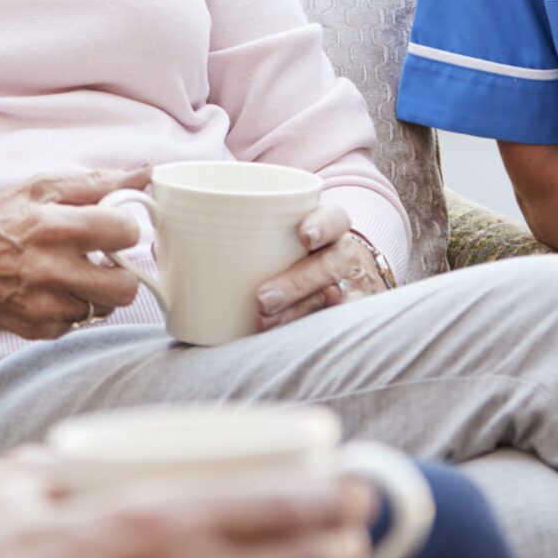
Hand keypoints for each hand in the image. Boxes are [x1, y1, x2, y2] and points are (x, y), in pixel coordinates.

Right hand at [0, 167, 153, 339]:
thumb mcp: (40, 189)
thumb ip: (96, 183)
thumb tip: (143, 174)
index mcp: (53, 227)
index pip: (126, 232)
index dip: (125, 229)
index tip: (113, 229)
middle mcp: (49, 270)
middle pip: (125, 287)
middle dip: (121, 272)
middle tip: (104, 261)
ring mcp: (42, 305)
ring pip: (103, 310)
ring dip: (96, 292)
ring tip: (74, 275)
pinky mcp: (33, 329)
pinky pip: (75, 326)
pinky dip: (70, 310)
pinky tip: (51, 291)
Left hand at [253, 206, 392, 332]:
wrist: (350, 265)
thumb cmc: (304, 246)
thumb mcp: (293, 229)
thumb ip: (264, 229)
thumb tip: (195, 226)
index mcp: (334, 226)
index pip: (334, 219)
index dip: (321, 226)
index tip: (305, 236)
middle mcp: (348, 254)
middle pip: (327, 266)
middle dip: (296, 284)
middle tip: (263, 299)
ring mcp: (358, 284)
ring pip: (335, 299)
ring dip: (301, 312)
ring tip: (270, 323)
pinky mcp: (361, 310)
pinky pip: (346, 322)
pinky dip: (327, 329)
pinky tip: (305, 338)